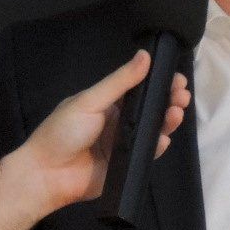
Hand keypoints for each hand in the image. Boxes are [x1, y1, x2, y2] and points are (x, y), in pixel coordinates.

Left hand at [20, 50, 189, 211]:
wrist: (47, 174)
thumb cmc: (63, 131)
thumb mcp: (90, 101)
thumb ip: (120, 81)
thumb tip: (145, 55)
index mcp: (107, 102)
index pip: (139, 88)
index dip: (159, 82)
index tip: (177, 78)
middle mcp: (117, 121)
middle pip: (150, 108)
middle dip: (169, 100)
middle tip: (182, 95)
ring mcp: (123, 143)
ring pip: (152, 130)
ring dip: (167, 120)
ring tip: (177, 112)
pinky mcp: (126, 165)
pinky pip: (146, 153)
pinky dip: (157, 146)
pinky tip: (164, 138)